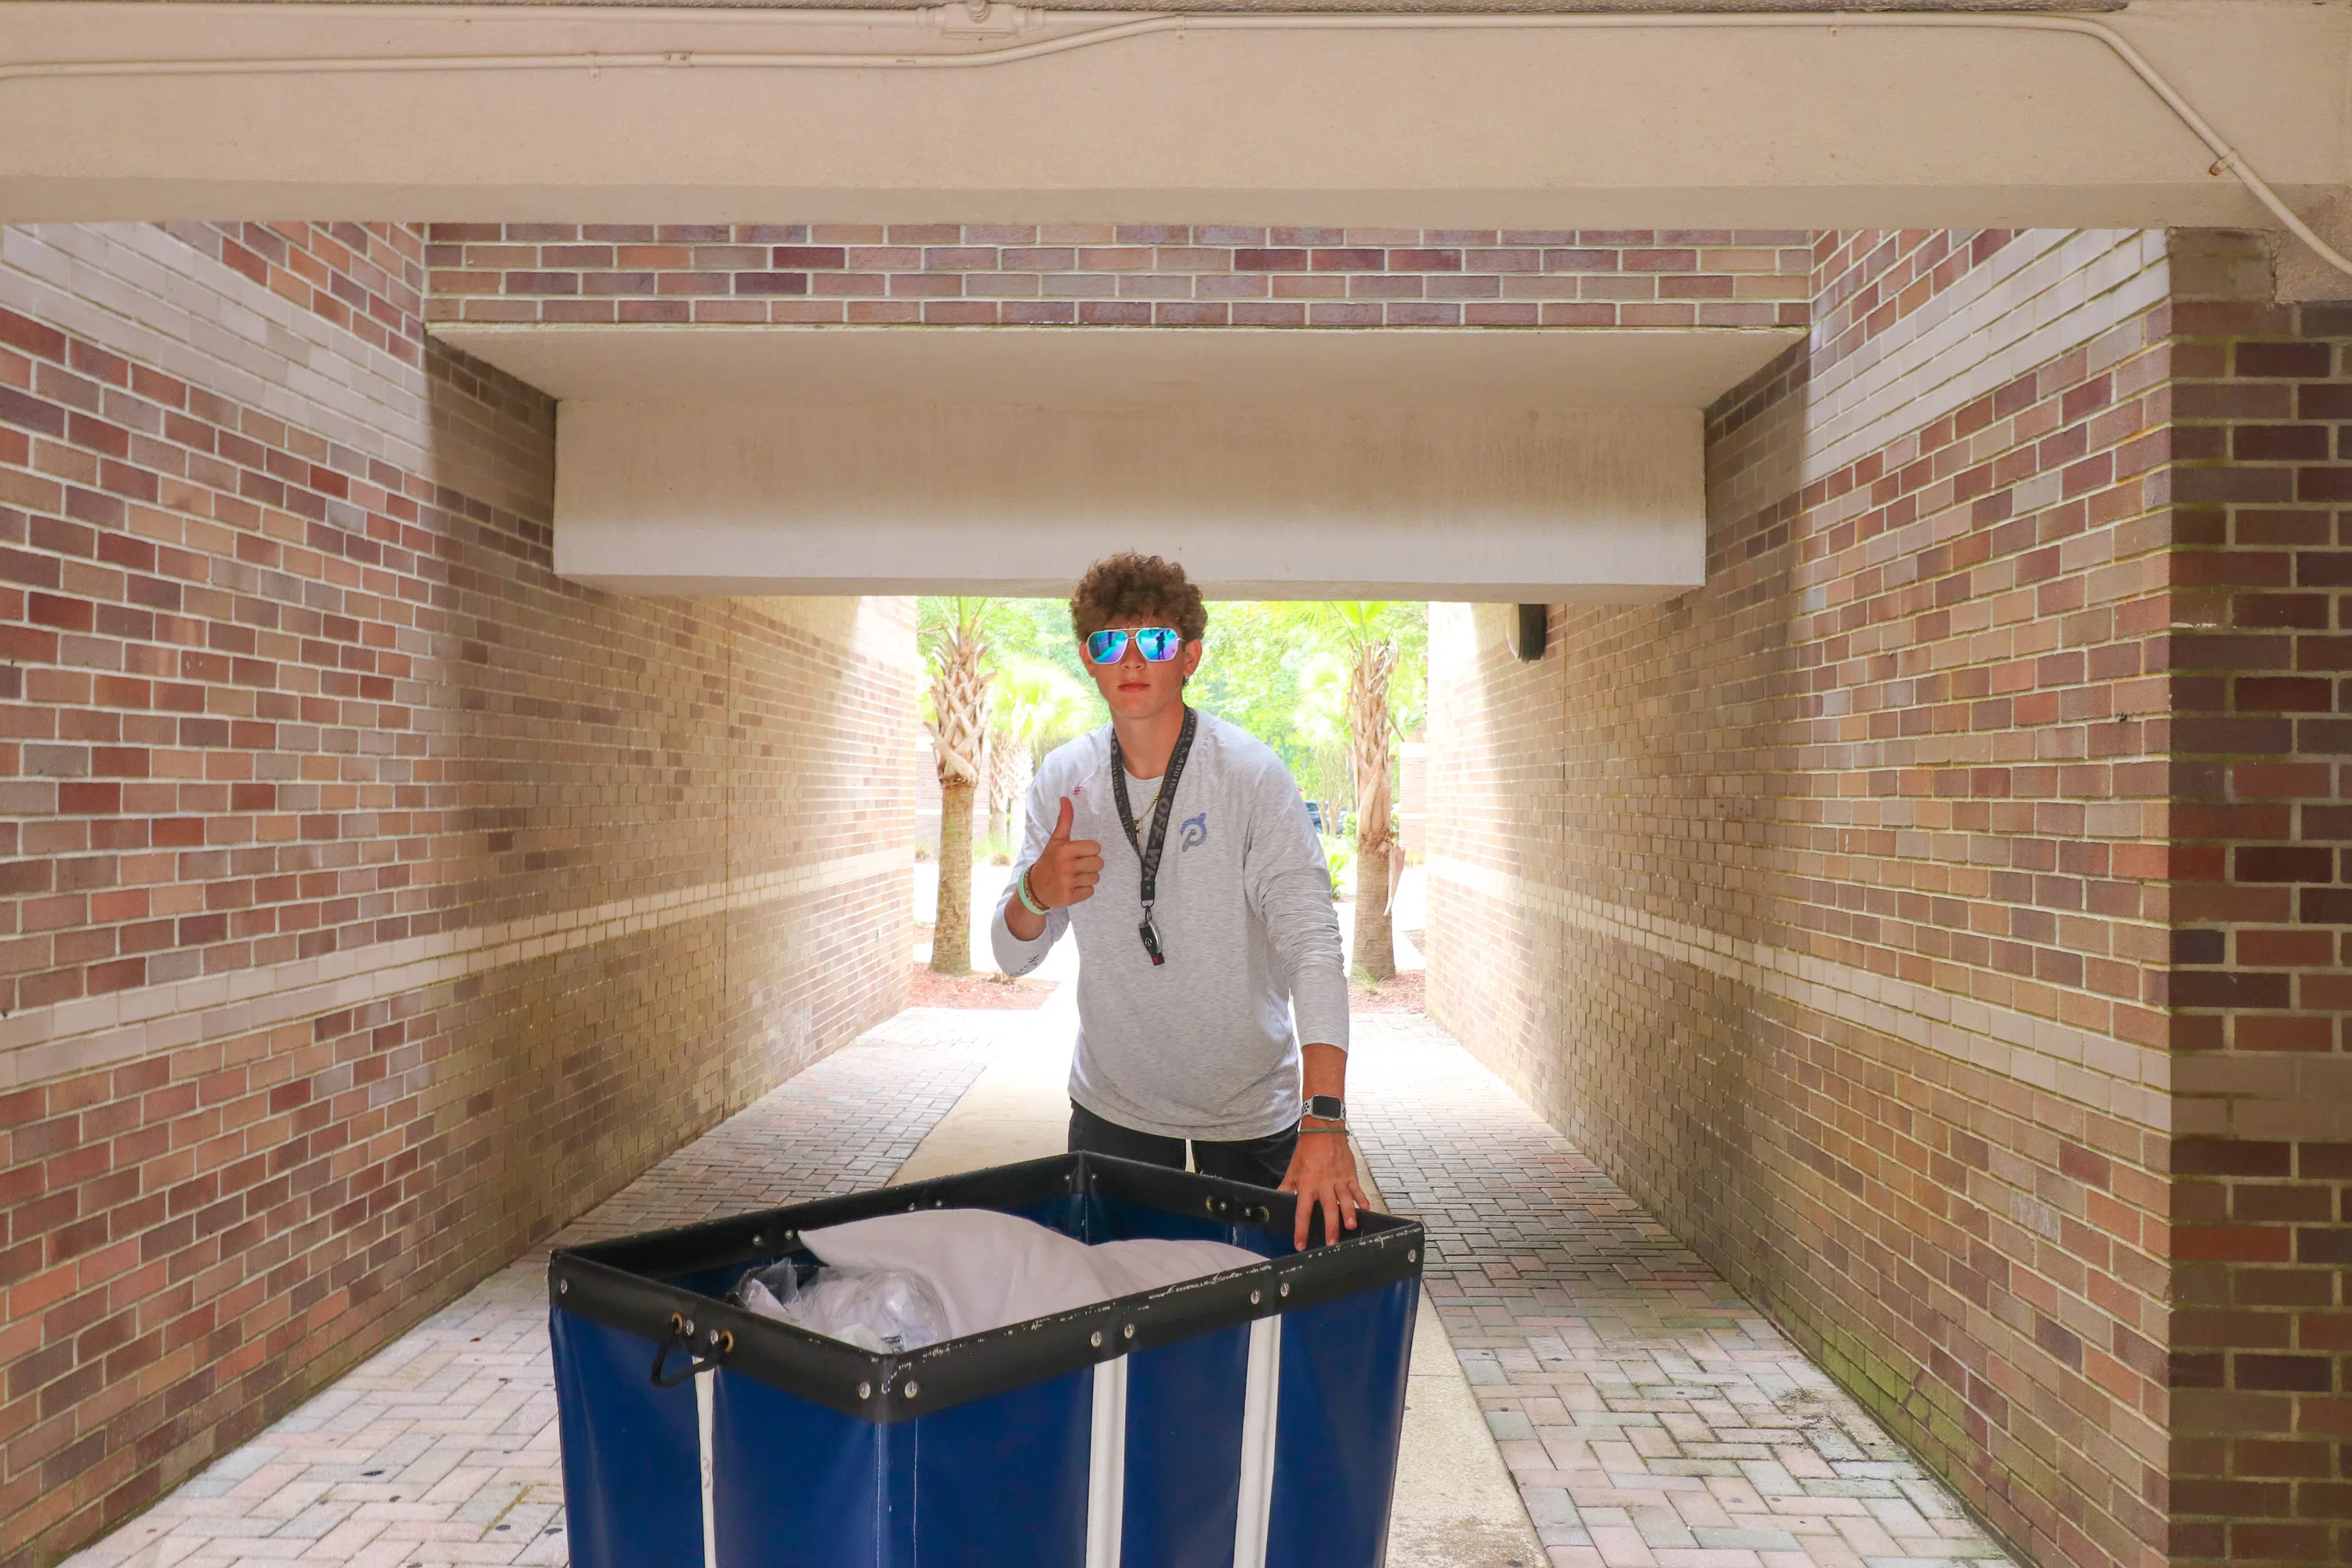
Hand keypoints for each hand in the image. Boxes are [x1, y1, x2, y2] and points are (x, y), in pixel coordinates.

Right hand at [1025, 797, 1102, 908]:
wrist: (1035, 888)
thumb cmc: (1049, 860)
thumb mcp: (1056, 840)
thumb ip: (1064, 820)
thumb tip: (1065, 798)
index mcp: (1065, 849)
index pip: (1096, 847)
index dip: (1090, 850)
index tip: (1079, 853)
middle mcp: (1067, 866)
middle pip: (1099, 863)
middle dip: (1091, 865)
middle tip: (1077, 866)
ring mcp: (1068, 883)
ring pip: (1096, 878)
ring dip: (1088, 878)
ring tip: (1074, 877)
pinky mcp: (1070, 897)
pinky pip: (1090, 891)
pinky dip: (1084, 891)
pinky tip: (1073, 887)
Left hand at [1280, 1125, 1367, 1249]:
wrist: (1323, 1129)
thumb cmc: (1307, 1150)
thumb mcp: (1293, 1168)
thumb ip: (1286, 1186)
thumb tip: (1276, 1199)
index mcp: (1307, 1184)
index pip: (1302, 1211)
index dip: (1301, 1229)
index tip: (1300, 1244)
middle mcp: (1323, 1184)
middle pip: (1327, 1208)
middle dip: (1330, 1226)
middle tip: (1332, 1243)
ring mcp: (1338, 1180)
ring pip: (1344, 1199)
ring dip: (1348, 1213)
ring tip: (1351, 1227)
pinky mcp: (1350, 1175)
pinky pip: (1357, 1189)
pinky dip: (1362, 1198)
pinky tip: (1366, 1209)